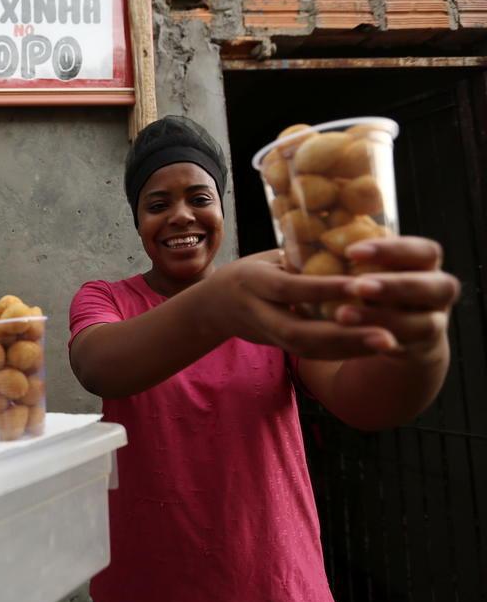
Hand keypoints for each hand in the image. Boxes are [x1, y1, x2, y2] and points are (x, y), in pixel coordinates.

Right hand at [205, 250, 396, 359]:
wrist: (213, 306)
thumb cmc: (251, 272)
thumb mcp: (268, 259)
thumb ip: (301, 259)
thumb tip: (353, 247)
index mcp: (252, 281)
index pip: (289, 288)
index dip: (323, 289)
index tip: (359, 285)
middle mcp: (257, 311)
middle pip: (299, 332)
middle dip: (345, 336)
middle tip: (387, 336)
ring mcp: (266, 333)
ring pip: (307, 349)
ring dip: (349, 349)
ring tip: (389, 343)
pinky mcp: (278, 346)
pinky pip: (312, 354)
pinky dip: (343, 352)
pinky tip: (371, 346)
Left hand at [335, 237, 459, 357]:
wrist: (387, 330)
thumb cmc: (368, 283)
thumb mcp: (365, 264)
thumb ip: (354, 250)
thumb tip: (322, 222)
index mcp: (426, 264)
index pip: (425, 251)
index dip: (393, 250)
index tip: (352, 252)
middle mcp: (437, 293)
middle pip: (438, 286)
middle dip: (396, 286)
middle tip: (358, 286)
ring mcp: (433, 324)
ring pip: (424, 324)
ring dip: (383, 319)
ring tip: (342, 314)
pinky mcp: (419, 351)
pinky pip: (408, 349)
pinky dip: (380, 343)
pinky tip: (355, 339)